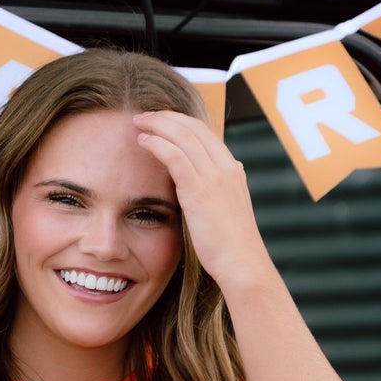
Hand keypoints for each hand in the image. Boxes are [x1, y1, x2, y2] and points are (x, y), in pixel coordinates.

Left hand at [132, 110, 272, 293]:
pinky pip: (174, 154)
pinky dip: (157, 143)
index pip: (205, 133)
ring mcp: (214, 176)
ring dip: (157, 125)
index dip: (181, 122)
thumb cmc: (232, 247)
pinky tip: (143, 141)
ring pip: (182, 135)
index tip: (162, 121)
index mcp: (233, 170)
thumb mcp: (232, 210)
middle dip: (166, 117)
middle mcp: (226, 167)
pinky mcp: (199, 189)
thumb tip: (227, 175)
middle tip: (144, 116)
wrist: (242, 264)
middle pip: (193, 127)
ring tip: (138, 123)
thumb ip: (226, 189)